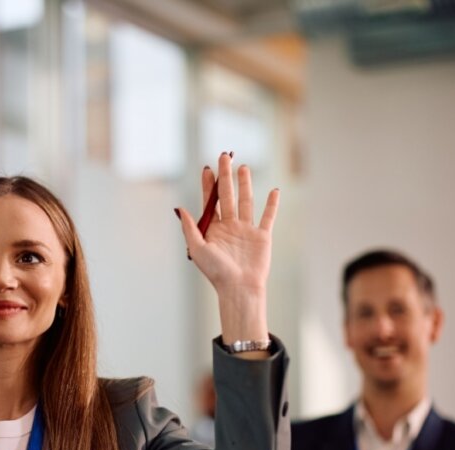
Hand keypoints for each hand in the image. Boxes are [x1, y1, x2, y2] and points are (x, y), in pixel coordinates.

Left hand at [175, 153, 278, 349]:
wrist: (239, 288)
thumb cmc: (216, 272)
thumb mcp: (197, 249)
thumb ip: (190, 228)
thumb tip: (180, 208)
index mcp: (214, 229)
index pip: (210, 201)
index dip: (208, 185)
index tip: (207, 168)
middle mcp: (230, 226)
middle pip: (228, 196)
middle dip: (226, 176)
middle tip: (225, 156)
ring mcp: (247, 230)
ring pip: (246, 201)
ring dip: (245, 184)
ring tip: (243, 167)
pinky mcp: (262, 236)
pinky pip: (268, 216)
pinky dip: (272, 204)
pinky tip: (274, 191)